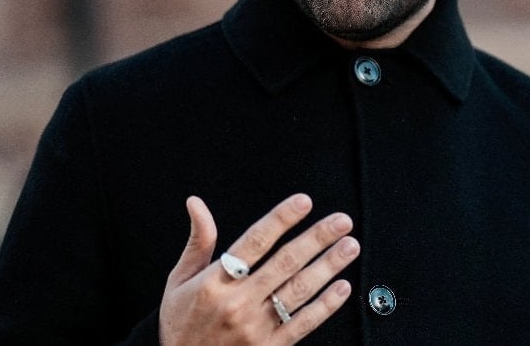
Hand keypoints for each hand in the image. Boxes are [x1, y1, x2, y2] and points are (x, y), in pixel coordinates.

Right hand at [157, 193, 359, 344]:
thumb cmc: (180, 324)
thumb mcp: (179, 281)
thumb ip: (198, 242)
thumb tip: (197, 204)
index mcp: (215, 282)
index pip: (255, 242)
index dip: (281, 219)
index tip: (303, 202)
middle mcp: (238, 303)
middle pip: (285, 262)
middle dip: (317, 238)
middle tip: (341, 221)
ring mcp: (256, 327)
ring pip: (299, 291)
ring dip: (328, 266)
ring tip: (349, 246)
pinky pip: (303, 323)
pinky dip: (325, 305)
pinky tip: (341, 287)